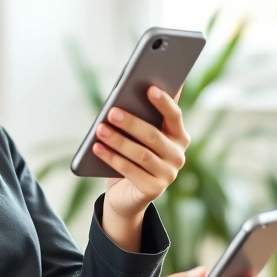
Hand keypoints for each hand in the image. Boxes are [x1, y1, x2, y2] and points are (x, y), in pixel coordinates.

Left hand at [93, 85, 189, 219]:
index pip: (174, 116)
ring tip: (100, 129)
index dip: (163, 102)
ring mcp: (168, 175)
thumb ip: (144, 113)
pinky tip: (97, 148)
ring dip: (118, 141)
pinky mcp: (153, 190)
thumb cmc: (132, 154)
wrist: (126, 193)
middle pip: (154, 136)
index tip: (149, 88)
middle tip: (112, 112)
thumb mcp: (139, 134)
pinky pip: (130, 171)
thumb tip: (142, 83)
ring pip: (141, 154)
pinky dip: (112, 158)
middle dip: (131, 123)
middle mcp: (178, 156)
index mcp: (179, 136)